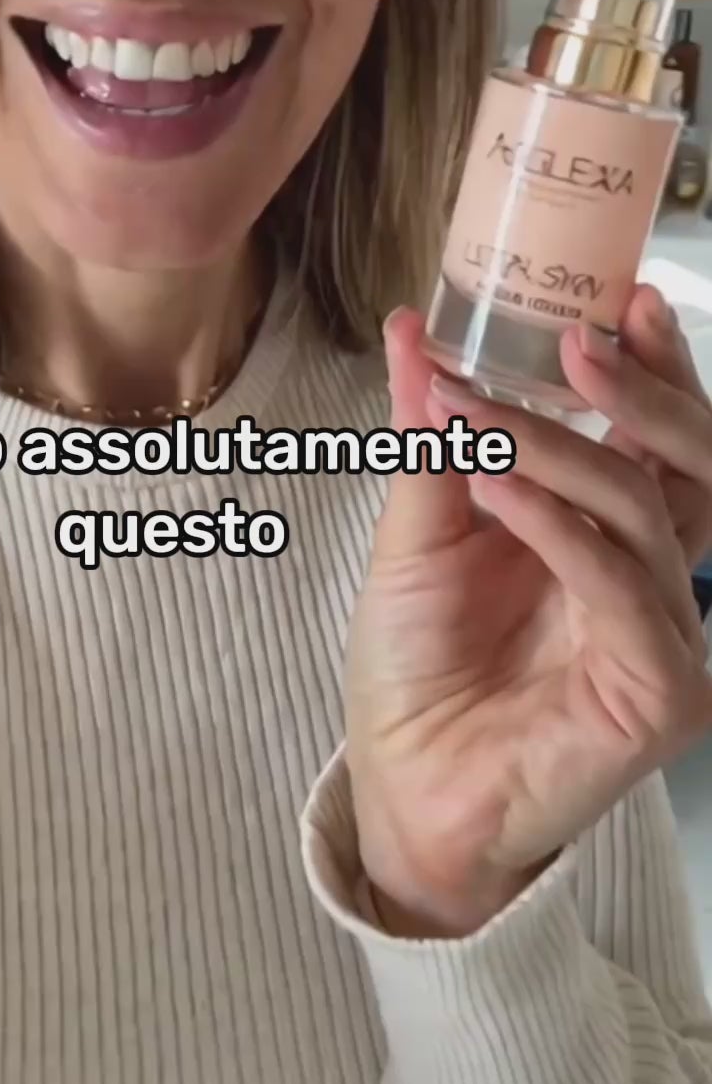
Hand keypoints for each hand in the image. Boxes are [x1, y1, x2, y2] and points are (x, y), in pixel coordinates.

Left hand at [345, 286, 711, 937]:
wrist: (400, 785)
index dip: (660, 370)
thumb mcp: (418, 526)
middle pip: (693, 466)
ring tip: (481, 415)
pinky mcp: (659, 691)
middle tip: (580, 340)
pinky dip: (558, 525)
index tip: (630, 298)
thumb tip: (411, 329)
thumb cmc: (418, 664)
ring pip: (642, 511)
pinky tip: (496, 487)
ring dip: (560, 449)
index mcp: (612, 532)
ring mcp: (665, 635)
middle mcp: (654, 577)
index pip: (665, 440)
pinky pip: (619, 586)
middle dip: (643, 393)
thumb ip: (432, 434)